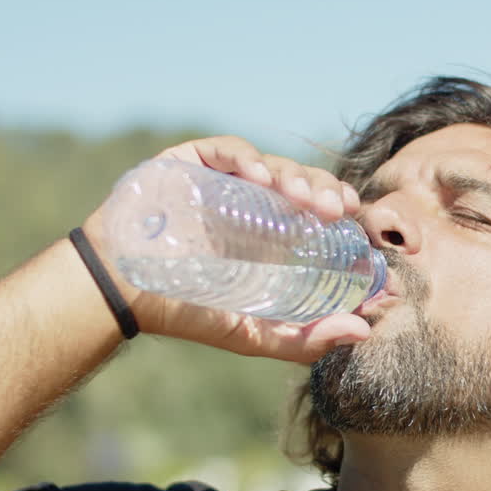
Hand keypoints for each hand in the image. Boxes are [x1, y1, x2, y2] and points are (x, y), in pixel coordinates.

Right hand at [80, 136, 369, 362]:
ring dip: (297, 178)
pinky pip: (228, 151)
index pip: (320, 221)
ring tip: (307, 200)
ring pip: (274, 166)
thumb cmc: (185, 311)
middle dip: (328, 193)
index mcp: (271, 239)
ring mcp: (223, 182)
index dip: (347, 224)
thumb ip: (306, 339)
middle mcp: (253, 207)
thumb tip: (364, 331)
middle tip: (343, 210)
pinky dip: (248, 158)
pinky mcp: (192, 162)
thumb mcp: (254, 336)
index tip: (370, 236)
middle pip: (303, 188)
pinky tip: (261, 177)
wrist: (121, 291)